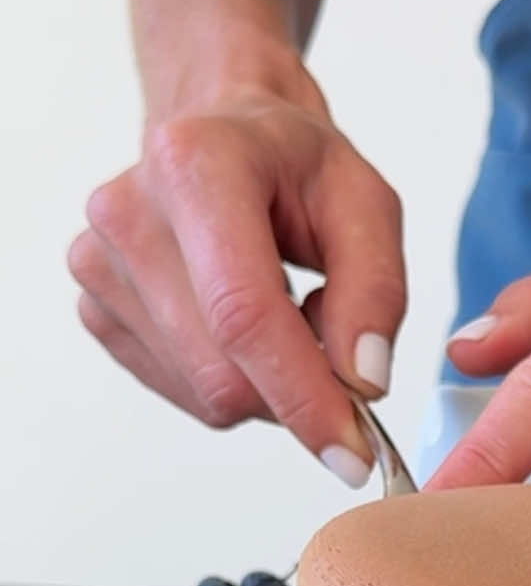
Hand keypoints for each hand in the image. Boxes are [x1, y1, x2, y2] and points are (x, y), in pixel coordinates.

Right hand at [68, 82, 404, 484]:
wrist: (222, 133)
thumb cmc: (292, 166)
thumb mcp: (366, 206)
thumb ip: (377, 292)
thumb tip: (363, 382)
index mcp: (197, 166)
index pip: (244, 314)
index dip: (302, 397)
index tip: (352, 452)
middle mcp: (130, 212)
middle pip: (222, 370)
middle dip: (295, 396)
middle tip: (337, 362)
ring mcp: (101, 264)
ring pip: (205, 393)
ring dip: (266, 384)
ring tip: (284, 314)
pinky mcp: (98, 307)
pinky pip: (184, 391)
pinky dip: (232, 379)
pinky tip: (239, 327)